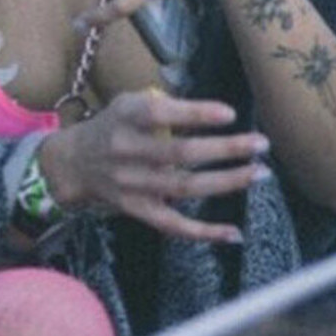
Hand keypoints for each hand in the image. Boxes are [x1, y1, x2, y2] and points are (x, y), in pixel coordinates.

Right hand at [39, 88, 270, 242]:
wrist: (74, 162)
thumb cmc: (113, 124)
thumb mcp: (128, 102)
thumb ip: (161, 104)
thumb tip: (210, 113)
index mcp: (125, 117)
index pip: (161, 113)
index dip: (195, 114)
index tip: (230, 113)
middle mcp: (127, 151)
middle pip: (181, 153)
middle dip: (225, 148)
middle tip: (261, 144)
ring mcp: (133, 185)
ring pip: (185, 187)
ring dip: (226, 182)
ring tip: (259, 173)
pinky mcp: (137, 211)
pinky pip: (174, 225)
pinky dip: (204, 232)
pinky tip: (234, 232)